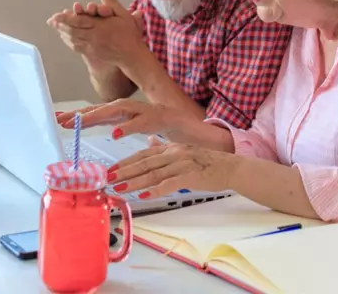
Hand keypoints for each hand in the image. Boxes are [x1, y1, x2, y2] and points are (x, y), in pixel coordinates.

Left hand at [47, 0, 144, 66]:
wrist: (132, 55)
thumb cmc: (129, 34)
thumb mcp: (123, 15)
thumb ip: (111, 3)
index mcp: (100, 27)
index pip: (79, 21)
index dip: (66, 18)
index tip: (56, 15)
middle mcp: (94, 37)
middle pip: (72, 31)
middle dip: (60, 25)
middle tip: (51, 20)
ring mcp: (92, 46)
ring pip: (73, 39)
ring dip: (63, 32)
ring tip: (55, 27)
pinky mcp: (92, 53)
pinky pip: (77, 47)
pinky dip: (69, 41)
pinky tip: (65, 37)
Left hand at [56, 98, 183, 138]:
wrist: (182, 120)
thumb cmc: (154, 122)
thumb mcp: (129, 124)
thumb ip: (114, 124)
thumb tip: (96, 127)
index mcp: (119, 111)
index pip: (94, 112)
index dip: (76, 115)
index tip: (57, 118)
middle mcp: (126, 108)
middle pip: (99, 109)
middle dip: (80, 115)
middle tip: (62, 120)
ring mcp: (139, 111)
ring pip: (114, 112)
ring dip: (97, 116)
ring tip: (82, 122)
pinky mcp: (153, 119)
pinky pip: (138, 124)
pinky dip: (127, 128)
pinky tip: (116, 134)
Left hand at [106, 143, 237, 198]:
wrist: (229, 167)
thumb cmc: (205, 162)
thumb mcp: (182, 150)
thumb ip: (163, 147)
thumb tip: (148, 141)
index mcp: (169, 148)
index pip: (142, 154)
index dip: (125, 162)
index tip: (111, 170)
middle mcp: (172, 153)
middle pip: (144, 163)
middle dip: (124, 172)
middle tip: (108, 179)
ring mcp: (181, 164)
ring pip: (153, 173)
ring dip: (134, 182)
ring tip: (120, 189)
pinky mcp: (190, 176)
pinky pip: (169, 184)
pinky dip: (156, 190)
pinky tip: (144, 196)